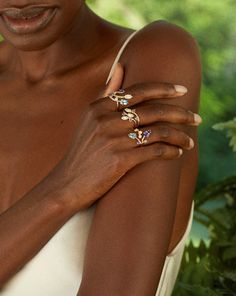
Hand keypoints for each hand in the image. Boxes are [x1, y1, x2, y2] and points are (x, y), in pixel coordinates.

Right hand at [55, 63, 201, 210]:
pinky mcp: (120, 160)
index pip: (139, 90)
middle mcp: (107, 120)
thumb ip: (106, 93)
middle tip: (197, 118)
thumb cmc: (82, 151)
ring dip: (179, 136)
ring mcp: (114, 140)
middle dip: (181, 113)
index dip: (164, 88)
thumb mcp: (89, 118)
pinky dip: (170, 151)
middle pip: (154, 110)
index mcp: (100, 107)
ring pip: (158, 131)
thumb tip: (120, 66)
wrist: (68, 183)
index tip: (182, 90)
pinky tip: (177, 153)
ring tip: (190, 141)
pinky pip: (155, 151)